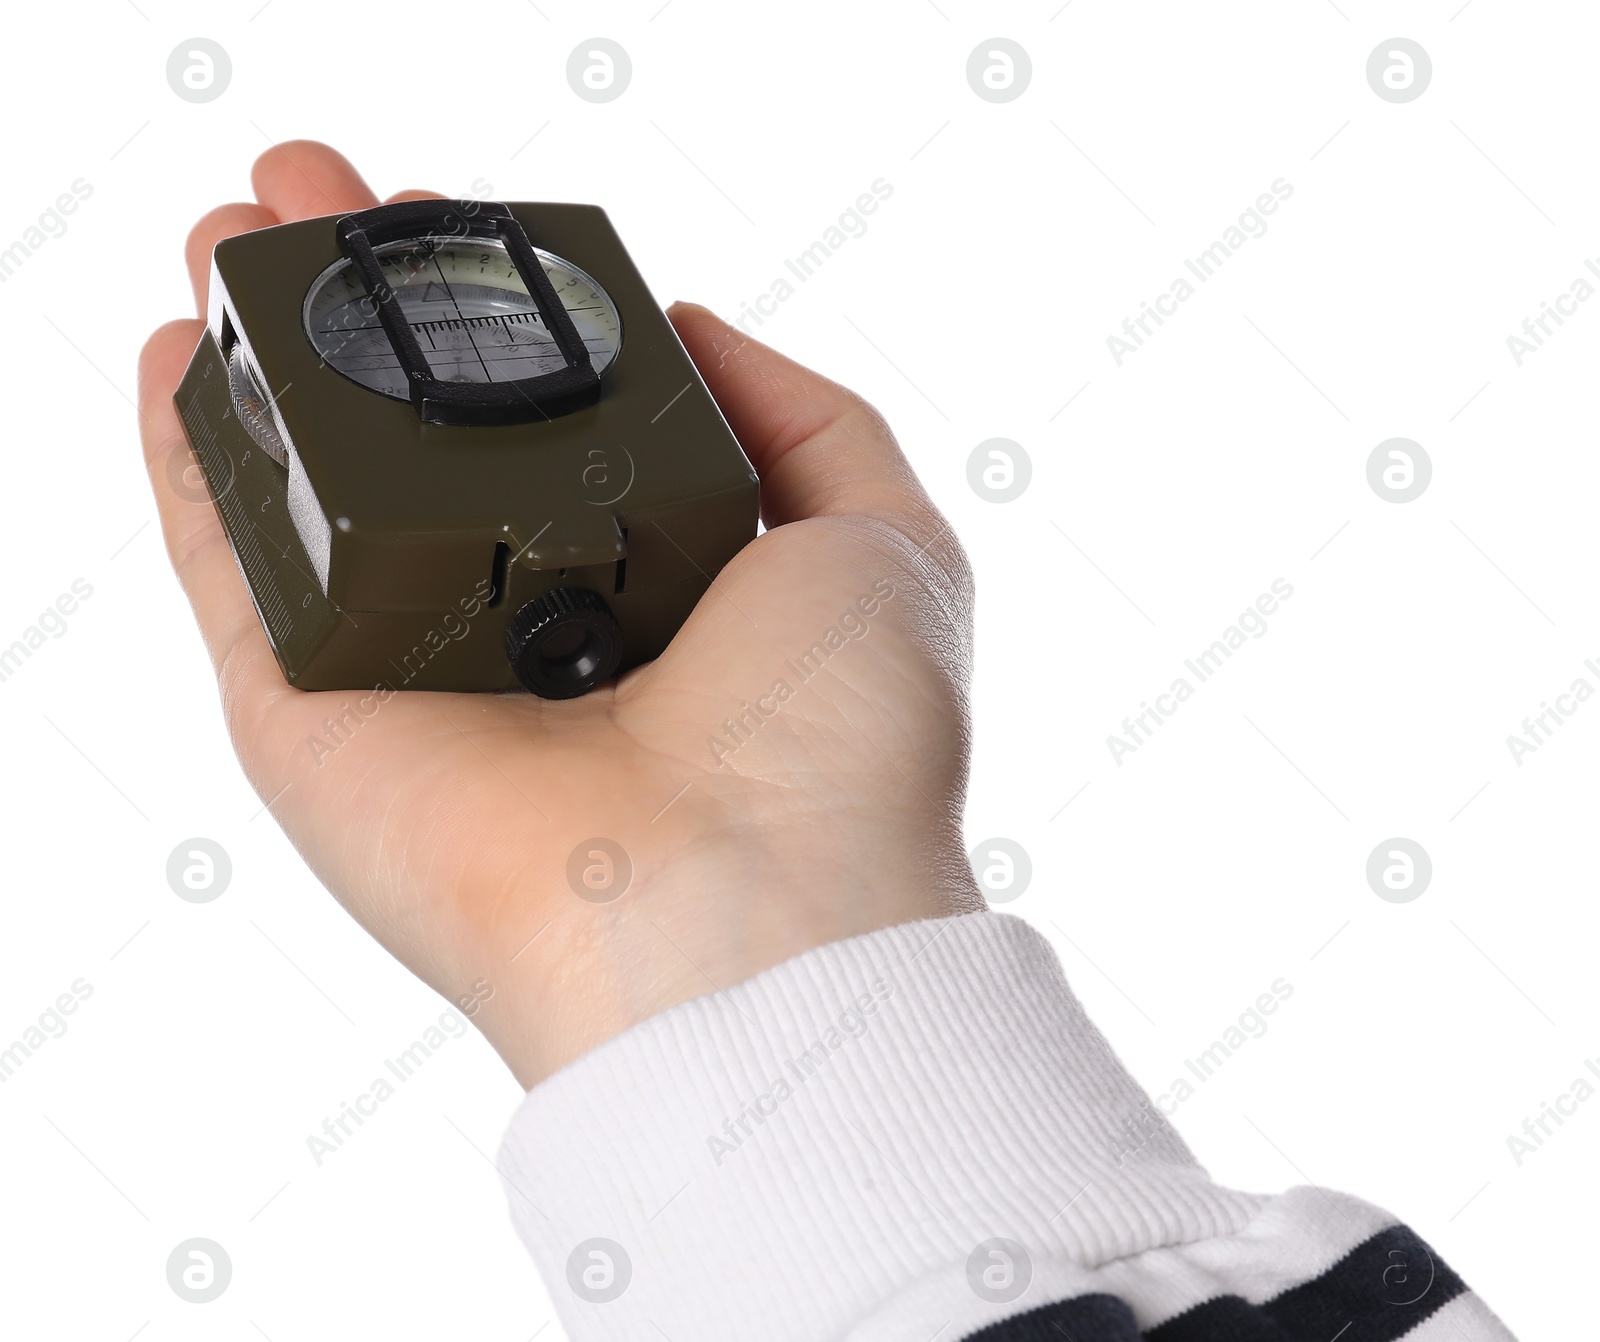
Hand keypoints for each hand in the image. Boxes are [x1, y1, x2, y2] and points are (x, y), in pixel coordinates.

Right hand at [138, 142, 981, 1086]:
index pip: (550, 423)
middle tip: (317, 189)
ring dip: (263, 346)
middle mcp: (517, 621)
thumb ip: (801, 418)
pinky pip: (228, 567)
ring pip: (312, 479)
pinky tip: (176, 351)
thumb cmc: (841, 741)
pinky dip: (191, 458)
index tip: (465, 221)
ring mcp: (404, 665)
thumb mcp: (881, 538)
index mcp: (648, 584)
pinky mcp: (303, 713)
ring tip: (230, 226)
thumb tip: (688, 322)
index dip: (506, 314)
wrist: (744, 915)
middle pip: (415, 435)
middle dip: (366, 304)